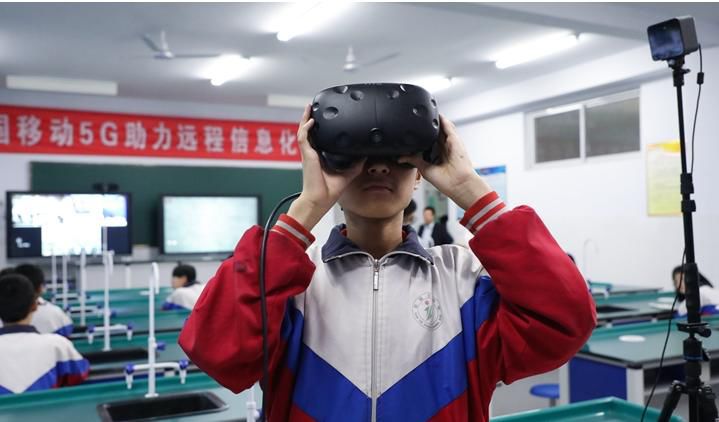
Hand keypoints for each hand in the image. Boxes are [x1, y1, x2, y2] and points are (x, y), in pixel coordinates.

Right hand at [287, 104, 365, 230]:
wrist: (320, 200)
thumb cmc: (328, 191)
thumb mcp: (348, 173)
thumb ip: (356, 163)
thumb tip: (365, 154)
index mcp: (319, 157)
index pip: (318, 138)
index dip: (319, 128)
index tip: (324, 119)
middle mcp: (312, 154)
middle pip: (308, 132)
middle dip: (309, 118)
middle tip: (314, 107)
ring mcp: (308, 154)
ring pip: (303, 131)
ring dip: (305, 118)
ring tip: (309, 107)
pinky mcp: (307, 156)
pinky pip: (304, 138)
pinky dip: (306, 128)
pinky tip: (311, 120)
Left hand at [398, 115, 491, 209]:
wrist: (457, 183)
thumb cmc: (445, 180)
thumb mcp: (424, 168)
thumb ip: (414, 160)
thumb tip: (401, 157)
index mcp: (438, 154)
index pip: (428, 141)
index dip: (422, 135)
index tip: (412, 130)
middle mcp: (445, 147)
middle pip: (435, 132)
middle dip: (428, 126)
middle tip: (417, 119)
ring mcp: (450, 143)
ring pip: (442, 127)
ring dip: (435, 121)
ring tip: (426, 113)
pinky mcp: (455, 139)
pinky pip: (448, 126)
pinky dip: (442, 120)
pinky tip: (436, 114)